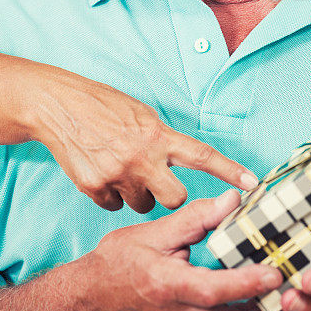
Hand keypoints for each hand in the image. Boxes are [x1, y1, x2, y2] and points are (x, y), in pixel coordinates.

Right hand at [28, 67, 257, 212]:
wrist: (57, 106)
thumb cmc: (101, 105)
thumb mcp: (140, 113)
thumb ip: (162, 139)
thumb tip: (179, 160)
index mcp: (157, 135)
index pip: (202, 155)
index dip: (229, 171)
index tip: (253, 184)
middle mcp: (141, 157)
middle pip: (175, 199)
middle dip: (169, 195)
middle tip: (154, 178)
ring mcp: (117, 175)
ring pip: (142, 205)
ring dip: (136, 192)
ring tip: (120, 167)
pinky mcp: (94, 187)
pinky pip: (113, 206)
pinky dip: (111, 194)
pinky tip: (101, 173)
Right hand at [85, 190, 283, 310]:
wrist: (91, 302)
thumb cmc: (118, 263)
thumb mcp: (153, 233)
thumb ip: (195, 218)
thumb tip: (232, 200)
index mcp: (169, 286)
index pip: (215, 290)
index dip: (248, 283)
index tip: (275, 271)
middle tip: (296, 292)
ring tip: (288, 298)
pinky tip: (262, 305)